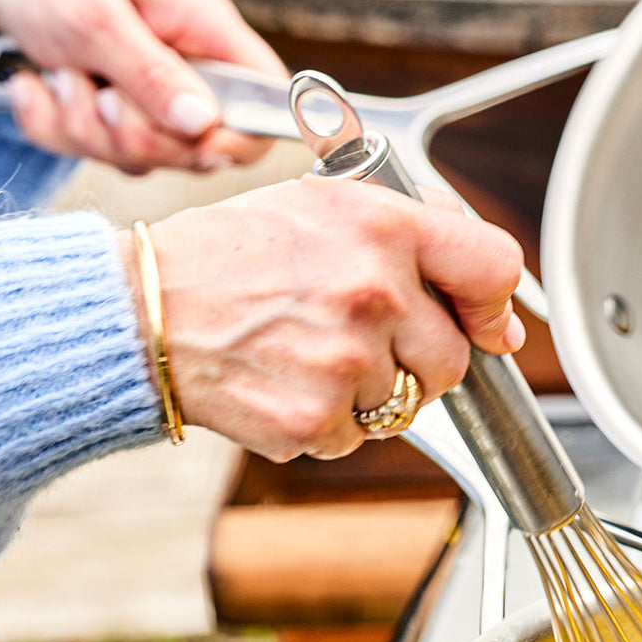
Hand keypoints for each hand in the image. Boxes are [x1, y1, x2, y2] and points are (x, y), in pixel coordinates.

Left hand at [0, 0, 285, 173]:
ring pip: (149, 158)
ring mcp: (158, 101)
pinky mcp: (123, 121)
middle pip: (206, 146)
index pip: (268, 97)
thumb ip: (152, 72)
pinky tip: (43, 88)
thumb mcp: (96, 17)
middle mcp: (193, 69)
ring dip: (89, 130)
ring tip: (61, 77)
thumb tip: (204, 123)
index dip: (247, 134)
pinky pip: (101, 156)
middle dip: (141, 137)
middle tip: (102, 98)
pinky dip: (59, 129)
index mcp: (207, 28)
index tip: (201, 144)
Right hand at [117, 175, 526, 459]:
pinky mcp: (314, 417)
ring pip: (405, 402)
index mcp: (382, 226)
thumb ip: (421, 238)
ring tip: (310, 351)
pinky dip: (328, 421)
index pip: (494, 267)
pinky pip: (357, 436)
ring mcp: (344, 360)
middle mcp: (371, 291)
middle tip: (359, 336)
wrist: (141, 309)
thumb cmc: (231, 255)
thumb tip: (500, 309)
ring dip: (369, 390)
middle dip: (418, 358)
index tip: (483, 321)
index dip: (493, 303)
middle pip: (454, 358)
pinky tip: (287, 379)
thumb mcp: (325, 205)